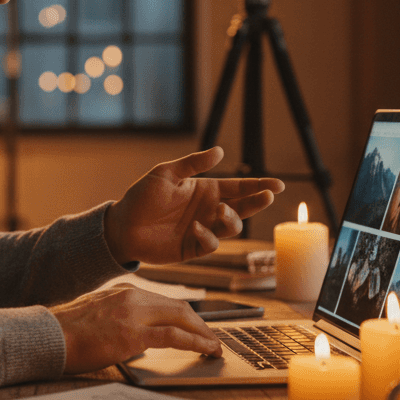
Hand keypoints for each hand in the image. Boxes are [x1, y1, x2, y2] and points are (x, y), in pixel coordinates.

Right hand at [50, 286, 220, 373]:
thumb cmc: (66, 331)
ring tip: (213, 347)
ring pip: (182, 317)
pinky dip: (195, 342)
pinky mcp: (133, 334)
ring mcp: (133, 313)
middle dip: (200, 323)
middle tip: (211, 338)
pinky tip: (206, 349)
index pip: (164, 301)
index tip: (195, 327)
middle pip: (179, 306)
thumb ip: (118, 316)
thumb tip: (134, 334)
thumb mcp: (97, 314)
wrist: (47, 336)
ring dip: (202, 333)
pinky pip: (174, 336)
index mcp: (123, 290)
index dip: (185, 315)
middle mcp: (132, 296)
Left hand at [104, 147, 283, 264]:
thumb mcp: (165, 173)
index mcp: (205, 190)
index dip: (259, 185)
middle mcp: (208, 210)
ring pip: (231, 226)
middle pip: (242, 207)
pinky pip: (210, 244)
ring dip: (232, 218)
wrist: (121, 226)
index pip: (239, 187)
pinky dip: (207, 236)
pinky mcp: (193, 248)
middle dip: (257, 201)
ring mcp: (202, 230)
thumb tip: (219, 151)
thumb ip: (192, 164)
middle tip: (266, 195)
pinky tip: (194, 227)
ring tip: (219, 209)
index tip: (278, 184)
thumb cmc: (141, 197)